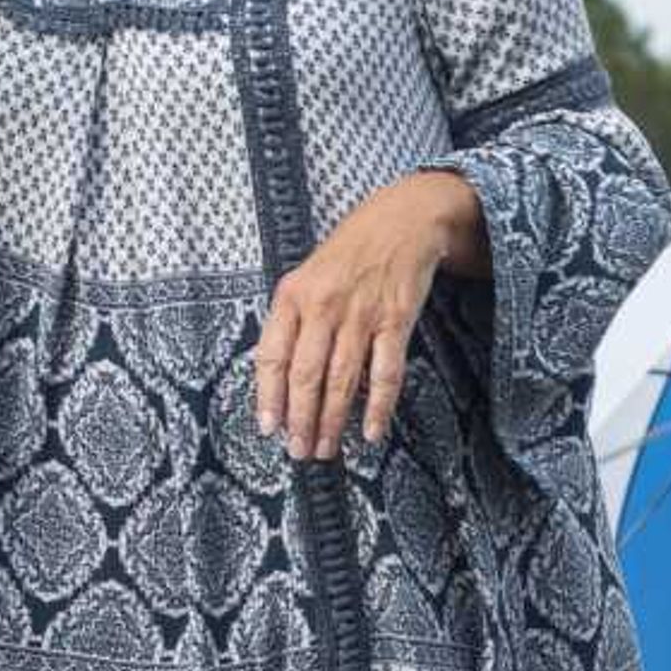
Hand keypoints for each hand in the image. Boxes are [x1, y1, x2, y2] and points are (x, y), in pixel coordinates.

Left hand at [253, 171, 477, 461]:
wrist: (402, 220)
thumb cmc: (349, 253)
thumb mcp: (306, 276)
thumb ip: (291, 320)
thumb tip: (277, 376)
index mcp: (292, 295)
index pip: (272, 355)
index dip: (269, 396)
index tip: (267, 428)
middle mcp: (323, 306)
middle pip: (306, 375)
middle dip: (300, 419)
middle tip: (299, 450)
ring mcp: (360, 314)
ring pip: (341, 380)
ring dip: (332, 421)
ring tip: (325, 448)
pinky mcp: (395, 320)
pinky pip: (384, 372)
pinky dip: (378, 406)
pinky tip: (369, 431)